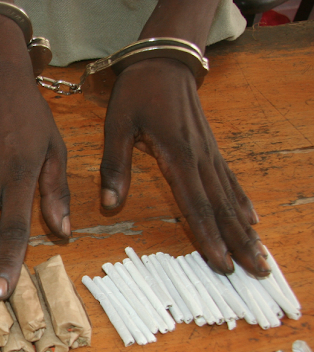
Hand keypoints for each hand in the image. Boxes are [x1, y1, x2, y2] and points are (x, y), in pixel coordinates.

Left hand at [99, 58, 268, 276]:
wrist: (164, 60)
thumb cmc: (138, 93)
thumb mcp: (117, 126)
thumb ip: (115, 166)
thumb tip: (111, 205)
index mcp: (178, 156)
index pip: (196, 205)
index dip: (209, 237)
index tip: (222, 264)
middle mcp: (200, 159)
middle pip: (222, 208)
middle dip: (238, 242)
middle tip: (258, 272)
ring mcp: (209, 153)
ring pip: (230, 198)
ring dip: (245, 229)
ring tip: (261, 256)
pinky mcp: (210, 148)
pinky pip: (230, 180)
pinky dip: (242, 201)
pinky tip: (253, 219)